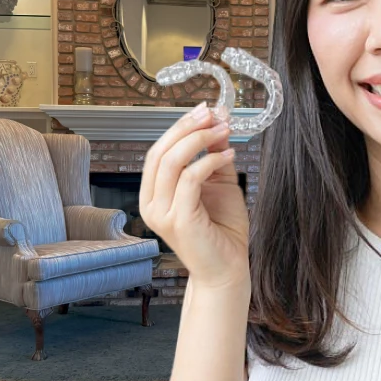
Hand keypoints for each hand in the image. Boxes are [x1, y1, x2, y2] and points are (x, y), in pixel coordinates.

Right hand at [139, 102, 249, 289]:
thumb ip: (214, 155)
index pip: (158, 151)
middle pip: (161, 152)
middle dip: (187, 128)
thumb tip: (218, 122)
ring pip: (172, 163)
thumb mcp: (218, 183)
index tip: (205, 110)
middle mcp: (151, 204)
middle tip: (213, 114)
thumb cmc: (221, 230)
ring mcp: (162, 214)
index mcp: (153, 194)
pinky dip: (210, 161)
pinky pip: (190, 180)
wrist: (227, 269)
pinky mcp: (179, 222)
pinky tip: (230, 154)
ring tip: (224, 130)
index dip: (179, 127)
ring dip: (200, 140)